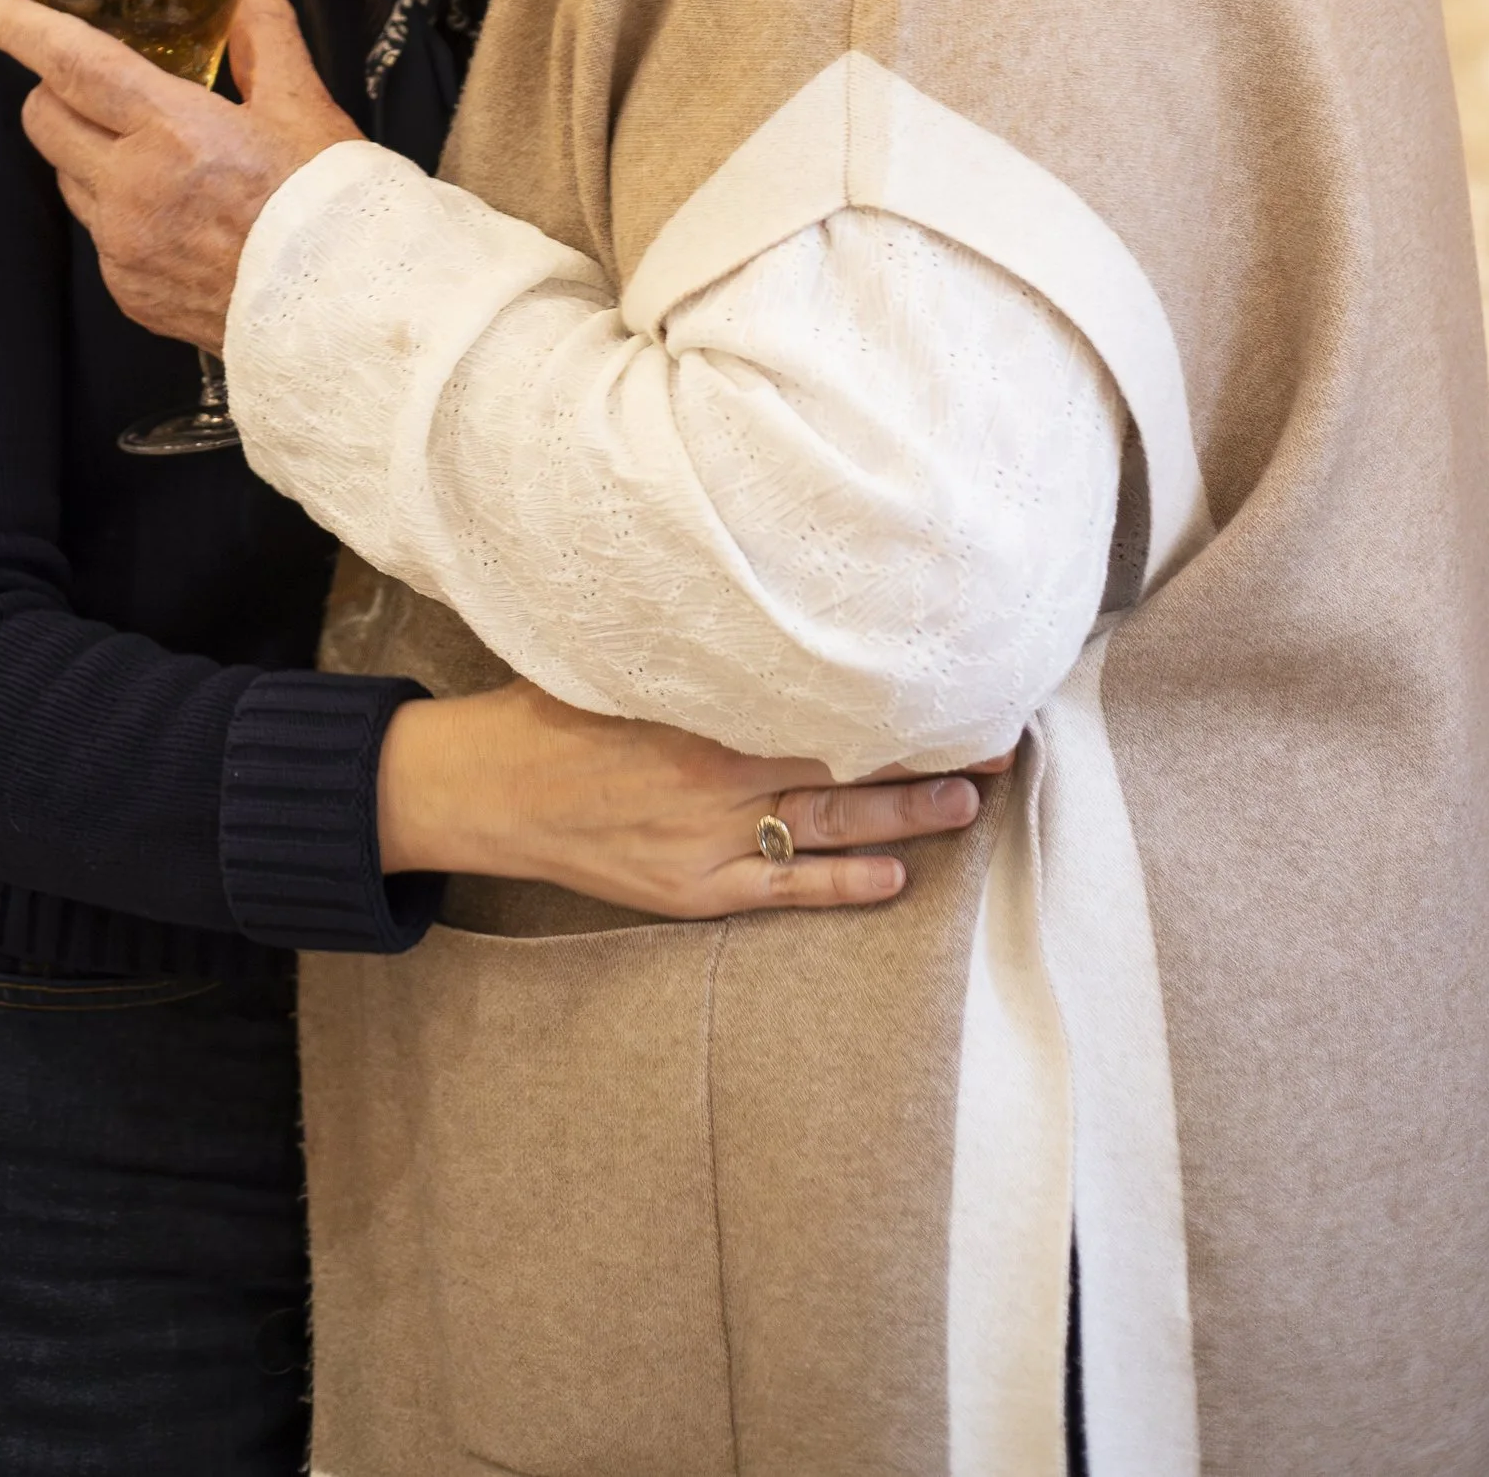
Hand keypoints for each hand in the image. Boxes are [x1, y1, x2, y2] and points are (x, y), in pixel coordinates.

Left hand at [0, 0, 361, 349]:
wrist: (348, 315)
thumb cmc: (332, 207)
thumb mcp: (303, 105)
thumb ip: (263, 28)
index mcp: (174, 131)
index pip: (72, 65)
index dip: (21, 29)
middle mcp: (132, 190)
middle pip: (44, 119)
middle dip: (53, 89)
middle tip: (98, 82)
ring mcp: (123, 246)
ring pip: (65, 175)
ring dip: (86, 149)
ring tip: (152, 149)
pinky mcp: (126, 291)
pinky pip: (96, 233)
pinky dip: (115, 207)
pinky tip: (173, 209)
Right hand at [377, 682, 1000, 920]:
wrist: (486, 789)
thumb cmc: (554, 707)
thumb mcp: (626, 656)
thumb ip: (697, 647)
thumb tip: (767, 601)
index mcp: (705, 702)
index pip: (824, 693)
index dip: (893, 689)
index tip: (953, 669)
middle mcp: (718, 768)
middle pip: (846, 759)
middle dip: (927, 749)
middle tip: (1002, 736)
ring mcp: (710, 836)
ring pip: (830, 824)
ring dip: (907, 814)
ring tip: (973, 798)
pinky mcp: (695, 889)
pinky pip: (784, 886)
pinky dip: (842, 884)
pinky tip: (896, 877)